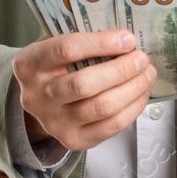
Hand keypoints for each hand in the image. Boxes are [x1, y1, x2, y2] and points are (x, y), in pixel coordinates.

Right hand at [13, 29, 159, 151]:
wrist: (40, 101)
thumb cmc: (54, 65)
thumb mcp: (54, 44)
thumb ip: (82, 38)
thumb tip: (125, 37)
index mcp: (29, 63)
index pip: (66, 49)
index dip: (102, 43)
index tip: (128, 39)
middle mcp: (37, 96)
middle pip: (85, 84)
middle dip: (121, 70)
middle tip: (142, 59)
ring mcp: (53, 122)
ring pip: (101, 107)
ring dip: (132, 89)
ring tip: (147, 74)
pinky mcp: (73, 140)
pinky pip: (110, 126)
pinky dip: (132, 108)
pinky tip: (141, 93)